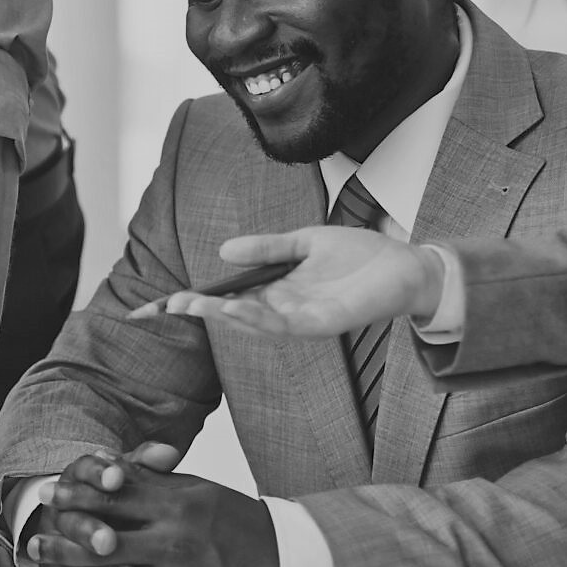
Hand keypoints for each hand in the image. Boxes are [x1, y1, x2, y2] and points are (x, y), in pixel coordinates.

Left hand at [25, 447, 280, 566]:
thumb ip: (155, 480)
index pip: (115, 492)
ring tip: (46, 564)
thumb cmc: (236, 521)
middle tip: (36, 534)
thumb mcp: (198, 488)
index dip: (78, 491)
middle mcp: (174, 534)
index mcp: (177, 500)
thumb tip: (112, 466)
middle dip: (64, 533)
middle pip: (103, 533)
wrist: (282, 560)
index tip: (53, 490)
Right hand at [159, 228, 442, 337]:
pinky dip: (256, 318)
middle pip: (232, 314)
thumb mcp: (304, 242)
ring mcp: (302, 319)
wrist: (405, 265)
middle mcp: (283, 308)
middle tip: (167, 305)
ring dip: (223, 316)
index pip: (227, 297)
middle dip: (199, 310)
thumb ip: (266, 248)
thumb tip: (224, 250)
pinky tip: (234, 308)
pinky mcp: (323, 324)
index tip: (160, 302)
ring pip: (253, 323)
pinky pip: (283, 325)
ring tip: (195, 305)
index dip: (194, 301)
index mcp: (276, 289)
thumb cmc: (359, 256)